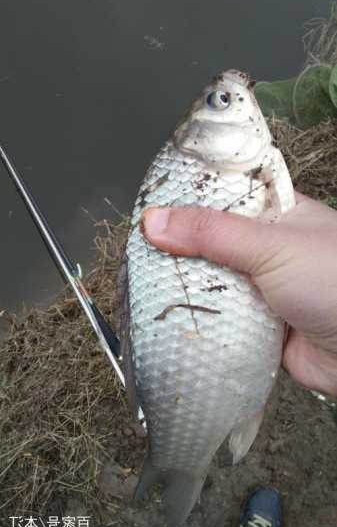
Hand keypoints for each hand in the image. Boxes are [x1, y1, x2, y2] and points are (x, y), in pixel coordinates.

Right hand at [141, 194, 336, 395]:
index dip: (185, 203)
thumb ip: (212, 233)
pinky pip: (221, 320)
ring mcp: (261, 288)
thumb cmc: (333, 281)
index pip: (222, 199)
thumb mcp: (271, 244)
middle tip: (135, 254)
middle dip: (178, 251)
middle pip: (211, 244)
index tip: (146, 210)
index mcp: (275, 214)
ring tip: (140, 287)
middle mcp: (266, 249)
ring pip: (213, 284)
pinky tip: (168, 321)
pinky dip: (201, 322)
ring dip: (186, 290)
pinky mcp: (257, 326)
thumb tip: (153, 220)